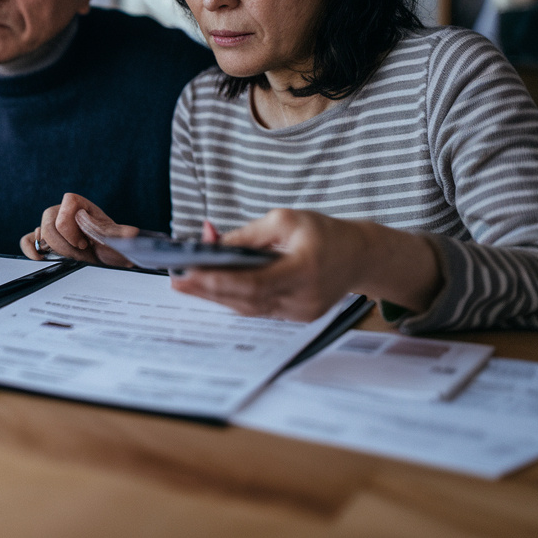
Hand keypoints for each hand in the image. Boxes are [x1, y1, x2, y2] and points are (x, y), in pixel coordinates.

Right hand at [20, 193, 139, 266]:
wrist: (105, 259)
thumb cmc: (111, 246)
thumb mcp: (117, 240)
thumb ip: (119, 234)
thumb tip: (131, 233)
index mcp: (79, 205)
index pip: (66, 204)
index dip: (71, 227)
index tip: (84, 243)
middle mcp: (62, 212)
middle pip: (50, 222)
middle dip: (65, 245)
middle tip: (82, 255)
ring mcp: (50, 225)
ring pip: (40, 232)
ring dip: (56, 250)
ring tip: (73, 259)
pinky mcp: (42, 240)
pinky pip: (27, 240)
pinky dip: (31, 249)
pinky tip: (40, 258)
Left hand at [172, 209, 440, 321]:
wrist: (361, 255)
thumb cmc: (323, 231)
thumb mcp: (285, 220)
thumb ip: (248, 236)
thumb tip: (211, 245)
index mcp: (304, 269)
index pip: (253, 282)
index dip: (218, 281)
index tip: (188, 273)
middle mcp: (303, 297)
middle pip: (245, 300)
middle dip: (207, 289)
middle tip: (176, 280)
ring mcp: (301, 312)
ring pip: (249, 307)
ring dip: (216, 295)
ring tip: (187, 283)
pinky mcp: (297, 316)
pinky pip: (259, 308)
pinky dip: (235, 298)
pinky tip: (212, 288)